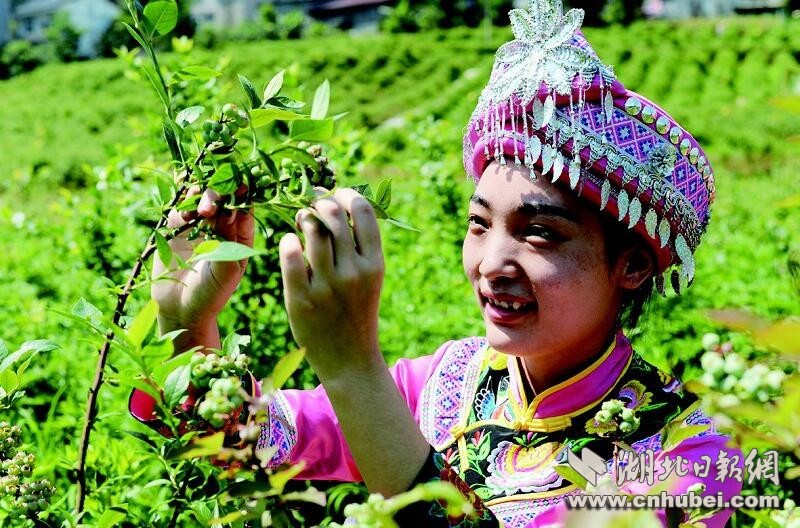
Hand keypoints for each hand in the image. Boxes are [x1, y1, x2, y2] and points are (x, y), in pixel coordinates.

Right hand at [152, 187, 253, 345]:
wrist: (182, 310)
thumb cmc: (211, 294)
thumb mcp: (226, 272)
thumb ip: (228, 242)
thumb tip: (229, 211)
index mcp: (241, 235)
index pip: (244, 208)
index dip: (242, 196)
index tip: (240, 187)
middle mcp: (221, 226)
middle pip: (222, 198)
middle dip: (219, 196)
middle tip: (211, 208)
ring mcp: (198, 225)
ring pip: (200, 199)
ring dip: (200, 197)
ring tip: (200, 211)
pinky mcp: (176, 228)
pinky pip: (179, 209)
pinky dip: (182, 206)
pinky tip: (183, 216)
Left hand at [279, 188, 383, 378]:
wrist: (349, 359)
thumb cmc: (356, 311)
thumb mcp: (369, 277)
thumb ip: (359, 245)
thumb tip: (338, 203)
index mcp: (375, 263)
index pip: (363, 211)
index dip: (346, 194)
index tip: (335, 195)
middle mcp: (354, 272)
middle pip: (333, 215)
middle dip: (319, 202)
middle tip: (311, 206)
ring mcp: (327, 286)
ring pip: (311, 230)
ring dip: (302, 218)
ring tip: (300, 222)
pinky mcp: (302, 299)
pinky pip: (291, 255)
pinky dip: (288, 241)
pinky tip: (289, 243)